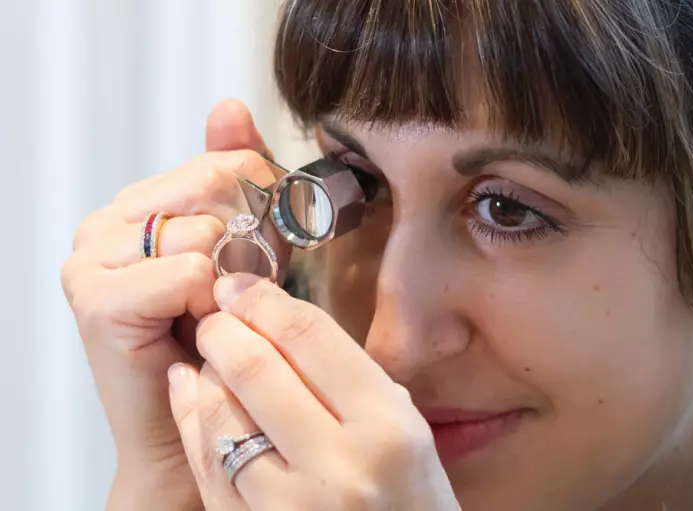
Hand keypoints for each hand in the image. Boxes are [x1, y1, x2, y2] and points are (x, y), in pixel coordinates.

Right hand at [61, 100, 290, 509]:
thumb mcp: (246, 247)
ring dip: (232, 279)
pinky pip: (189, 273)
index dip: (265, 208)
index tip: (265, 252)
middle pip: (217, 186)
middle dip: (253, 242)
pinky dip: (209, 306)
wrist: (203, 420)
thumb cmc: (227, 338)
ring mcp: (92, 258)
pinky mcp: (97, 299)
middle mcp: (107, 223)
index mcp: (140, 204)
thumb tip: (229, 105)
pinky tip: (197, 331)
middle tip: (241, 287)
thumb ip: (235, 175)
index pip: (226, 162)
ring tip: (216, 313)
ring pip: (205, 230)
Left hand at [167, 273, 460, 509]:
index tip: (243, 286)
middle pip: (257, 368)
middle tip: (216, 313)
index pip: (310, 337)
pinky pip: (207, 466)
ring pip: (222, 416)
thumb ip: (354, 381)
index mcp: (388, 427)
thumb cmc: (412, 505)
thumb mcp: (409, 433)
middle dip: (224, 328)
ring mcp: (291, 506)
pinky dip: (193, 420)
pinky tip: (192, 393)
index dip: (265, 301)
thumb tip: (282, 324)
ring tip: (208, 355)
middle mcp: (341, 465)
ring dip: (206, 373)